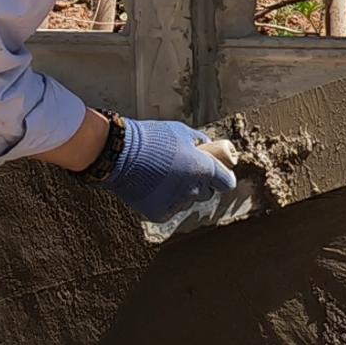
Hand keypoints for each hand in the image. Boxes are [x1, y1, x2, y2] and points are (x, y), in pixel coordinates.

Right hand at [101, 116, 238, 230]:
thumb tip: (206, 145)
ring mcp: (176, 203)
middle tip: (181, 171)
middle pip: (205, 192)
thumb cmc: (151, 139)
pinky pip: (168, 209)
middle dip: (198, 183)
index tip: (218, 174)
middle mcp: (193, 189)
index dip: (223, 177)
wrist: (119, 154)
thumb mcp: (180, 131)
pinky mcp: (159, 213)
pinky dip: (162, 201)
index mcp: (203, 169)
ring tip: (160, 177)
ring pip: (185, 201)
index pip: (226, 182)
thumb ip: (198, 141)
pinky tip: (151, 187)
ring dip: (179, 192)